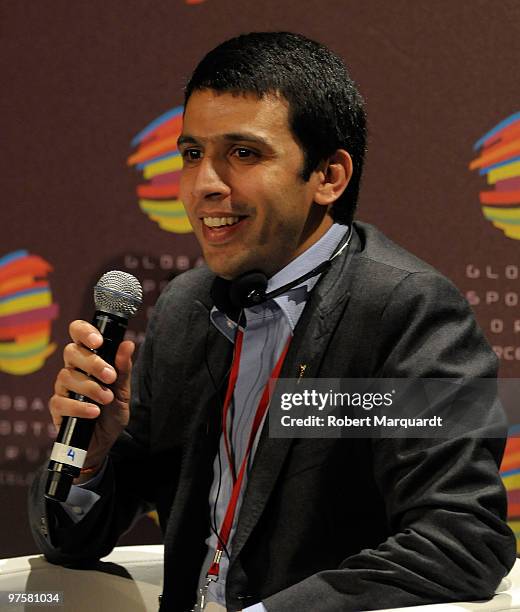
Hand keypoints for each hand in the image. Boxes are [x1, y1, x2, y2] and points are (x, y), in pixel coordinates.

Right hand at [49, 319, 134, 473]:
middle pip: (71, 352)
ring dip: (90, 387)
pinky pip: (60, 401)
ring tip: (106, 399)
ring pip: (66, 376)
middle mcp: (73, 369)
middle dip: (93, 363)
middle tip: (110, 377)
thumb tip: (128, 344)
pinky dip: (79, 407)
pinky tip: (94, 412)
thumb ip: (123, 369)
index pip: (78, 334)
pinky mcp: (57, 408)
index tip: (99, 341)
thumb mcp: (123, 391)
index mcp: (89, 359)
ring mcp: (63, 388)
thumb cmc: (112, 411)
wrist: (105, 441)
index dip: (84, 332)